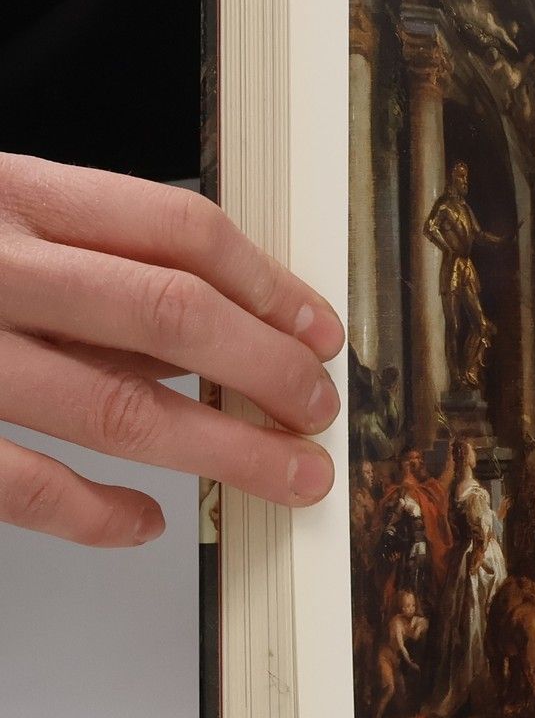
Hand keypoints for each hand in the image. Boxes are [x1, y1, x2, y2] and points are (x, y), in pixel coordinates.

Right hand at [0, 154, 341, 545]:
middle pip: (172, 315)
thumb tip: (208, 323)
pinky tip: (144, 523)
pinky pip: (19, 481)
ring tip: (287, 474)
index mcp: (7, 195)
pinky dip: (95, 512)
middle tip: (320, 411)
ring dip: (224, 449)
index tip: (321, 331)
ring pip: (117, 405)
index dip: (272, 284)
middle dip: (269, 370)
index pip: (179, 229)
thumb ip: (76, 256)